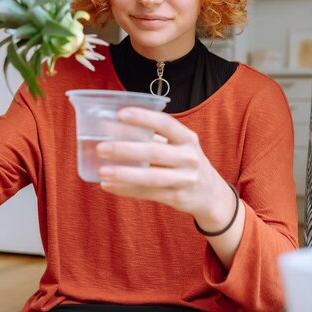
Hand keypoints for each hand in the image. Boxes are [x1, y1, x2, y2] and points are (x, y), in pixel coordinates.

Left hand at [96, 107, 235, 229]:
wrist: (210, 194)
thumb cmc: (185, 162)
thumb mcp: (179, 145)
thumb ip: (154, 137)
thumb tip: (113, 127)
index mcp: (187, 138)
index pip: (166, 124)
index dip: (144, 117)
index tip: (120, 114)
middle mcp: (189, 157)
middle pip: (155, 152)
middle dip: (126, 149)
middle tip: (102, 147)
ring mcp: (185, 179)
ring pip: (151, 177)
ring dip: (124, 174)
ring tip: (102, 171)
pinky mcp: (177, 198)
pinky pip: (147, 193)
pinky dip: (126, 189)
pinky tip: (108, 185)